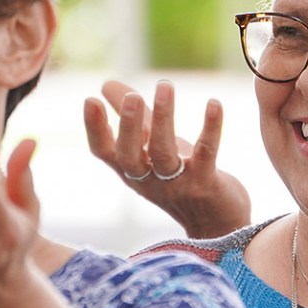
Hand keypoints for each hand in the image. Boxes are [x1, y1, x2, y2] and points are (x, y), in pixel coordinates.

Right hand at [84, 78, 251, 237]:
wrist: (217, 223)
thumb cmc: (181, 180)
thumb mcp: (152, 148)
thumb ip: (133, 116)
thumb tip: (106, 84)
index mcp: (132, 171)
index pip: (105, 152)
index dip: (95, 128)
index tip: (90, 100)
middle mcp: (149, 180)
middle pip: (130, 156)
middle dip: (129, 125)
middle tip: (133, 95)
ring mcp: (177, 184)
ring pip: (164, 152)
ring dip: (163, 118)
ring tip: (164, 87)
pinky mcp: (205, 183)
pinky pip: (206, 153)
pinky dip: (210, 128)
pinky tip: (214, 103)